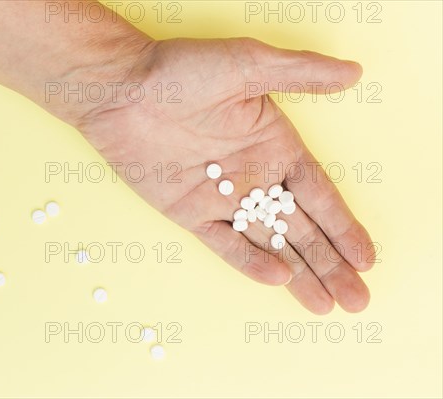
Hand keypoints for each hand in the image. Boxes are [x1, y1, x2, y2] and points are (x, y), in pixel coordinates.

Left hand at [76, 38, 374, 313]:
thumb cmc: (181, 71)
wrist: (121, 90)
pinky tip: (278, 280)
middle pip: (300, 228)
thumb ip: (300, 73)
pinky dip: (249, 261)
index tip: (367, 258)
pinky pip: (224, 242)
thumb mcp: (247, 64)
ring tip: (327, 304)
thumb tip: (354, 73)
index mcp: (274, 145)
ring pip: (268, 242)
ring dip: (299, 273)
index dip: (344, 228)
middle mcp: (253, 175)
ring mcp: (221, 197)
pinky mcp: (189, 212)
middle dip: (330, 264)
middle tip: (357, 300)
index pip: (320, 195)